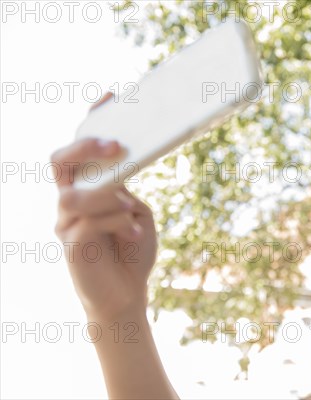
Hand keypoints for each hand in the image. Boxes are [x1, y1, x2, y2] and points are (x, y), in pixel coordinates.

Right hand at [52, 97, 156, 321]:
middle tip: (115, 146)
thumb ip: (125, 188)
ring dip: (109, 197)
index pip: (79, 150)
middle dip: (85, 148)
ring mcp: (66, 223)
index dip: (90, 122)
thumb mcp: (136, 211)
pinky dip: (117, 222)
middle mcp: (70, 202)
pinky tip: (132, 233)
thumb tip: (126, 162)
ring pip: (76, 194)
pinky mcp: (72, 245)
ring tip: (131, 210)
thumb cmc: (133, 250)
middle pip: (60, 161)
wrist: (127, 294)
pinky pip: (90, 222)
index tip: (110, 97)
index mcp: (87, 189)